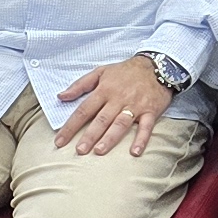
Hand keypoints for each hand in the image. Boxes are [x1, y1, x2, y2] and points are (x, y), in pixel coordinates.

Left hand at [56, 56, 175, 156]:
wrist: (157, 65)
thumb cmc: (125, 71)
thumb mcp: (101, 72)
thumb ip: (80, 85)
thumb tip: (61, 96)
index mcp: (104, 90)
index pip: (83, 110)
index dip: (70, 126)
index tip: (60, 141)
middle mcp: (118, 99)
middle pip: (101, 119)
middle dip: (90, 135)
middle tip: (79, 150)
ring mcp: (135, 106)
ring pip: (121, 123)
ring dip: (110, 138)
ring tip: (100, 151)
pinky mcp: (150, 111)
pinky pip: (146, 127)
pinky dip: (141, 139)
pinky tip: (135, 152)